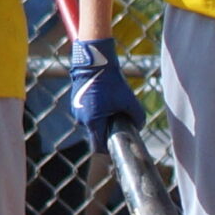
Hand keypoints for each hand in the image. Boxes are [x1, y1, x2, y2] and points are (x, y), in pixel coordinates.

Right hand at [68, 38, 143, 153]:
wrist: (95, 65)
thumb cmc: (112, 83)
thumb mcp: (130, 101)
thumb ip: (137, 118)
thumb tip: (139, 127)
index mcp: (92, 121)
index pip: (98, 146)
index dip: (109, 149)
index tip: (119, 147)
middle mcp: (81, 118)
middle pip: (96, 134)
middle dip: (108, 132)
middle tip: (121, 124)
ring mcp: (76, 110)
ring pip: (92, 123)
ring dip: (102, 121)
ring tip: (114, 109)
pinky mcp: (75, 103)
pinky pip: (87, 114)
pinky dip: (97, 112)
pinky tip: (106, 102)